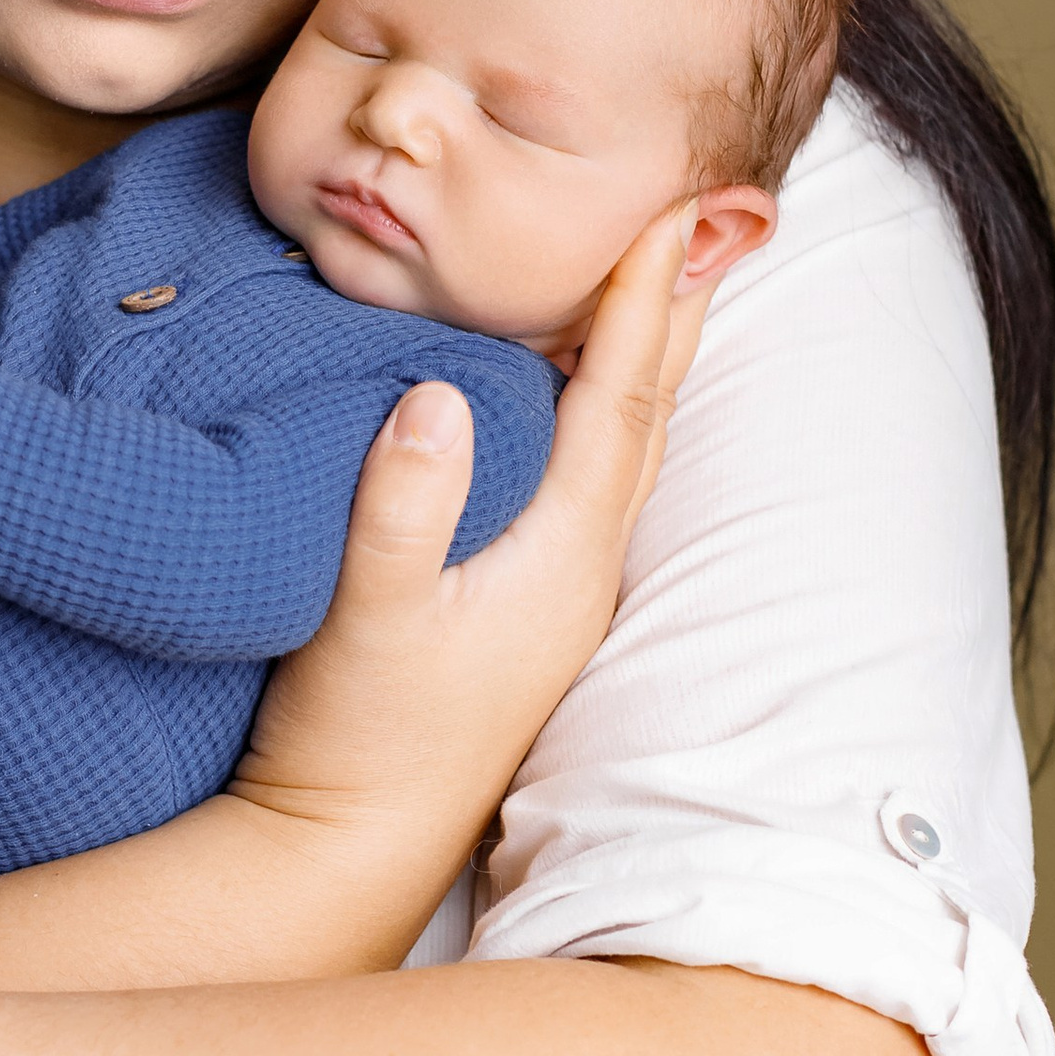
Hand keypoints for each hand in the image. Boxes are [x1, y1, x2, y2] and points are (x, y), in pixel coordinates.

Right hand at [234, 198, 713, 849]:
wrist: (350, 841)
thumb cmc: (354, 729)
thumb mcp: (362, 613)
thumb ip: (399, 506)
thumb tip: (437, 391)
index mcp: (559, 553)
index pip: (615, 401)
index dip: (644, 304)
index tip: (674, 215)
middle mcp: (581, 567)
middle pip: (646, 414)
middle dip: (675, 311)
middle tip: (704, 214)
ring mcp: (561, 590)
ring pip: (625, 446)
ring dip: (646, 357)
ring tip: (662, 280)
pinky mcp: (529, 604)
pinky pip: (588, 475)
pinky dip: (601, 408)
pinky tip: (577, 390)